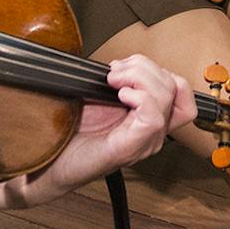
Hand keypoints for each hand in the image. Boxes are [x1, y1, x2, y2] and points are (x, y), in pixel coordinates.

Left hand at [10, 55, 192, 208]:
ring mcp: (143, 143)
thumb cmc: (70, 136)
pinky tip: (119, 96)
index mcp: (148, 121)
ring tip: (114, 81)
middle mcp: (152, 134)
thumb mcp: (98, 100)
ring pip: (166, 98)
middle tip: (116, 72)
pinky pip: (153, 118)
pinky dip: (139, 98)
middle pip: (174, 87)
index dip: (160, 70)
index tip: (128, 67)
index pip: (180, 91)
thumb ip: (119, 84)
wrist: (49, 164)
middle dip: (144, 67)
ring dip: (139, 78)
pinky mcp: (129, 148)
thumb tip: (122, 64)